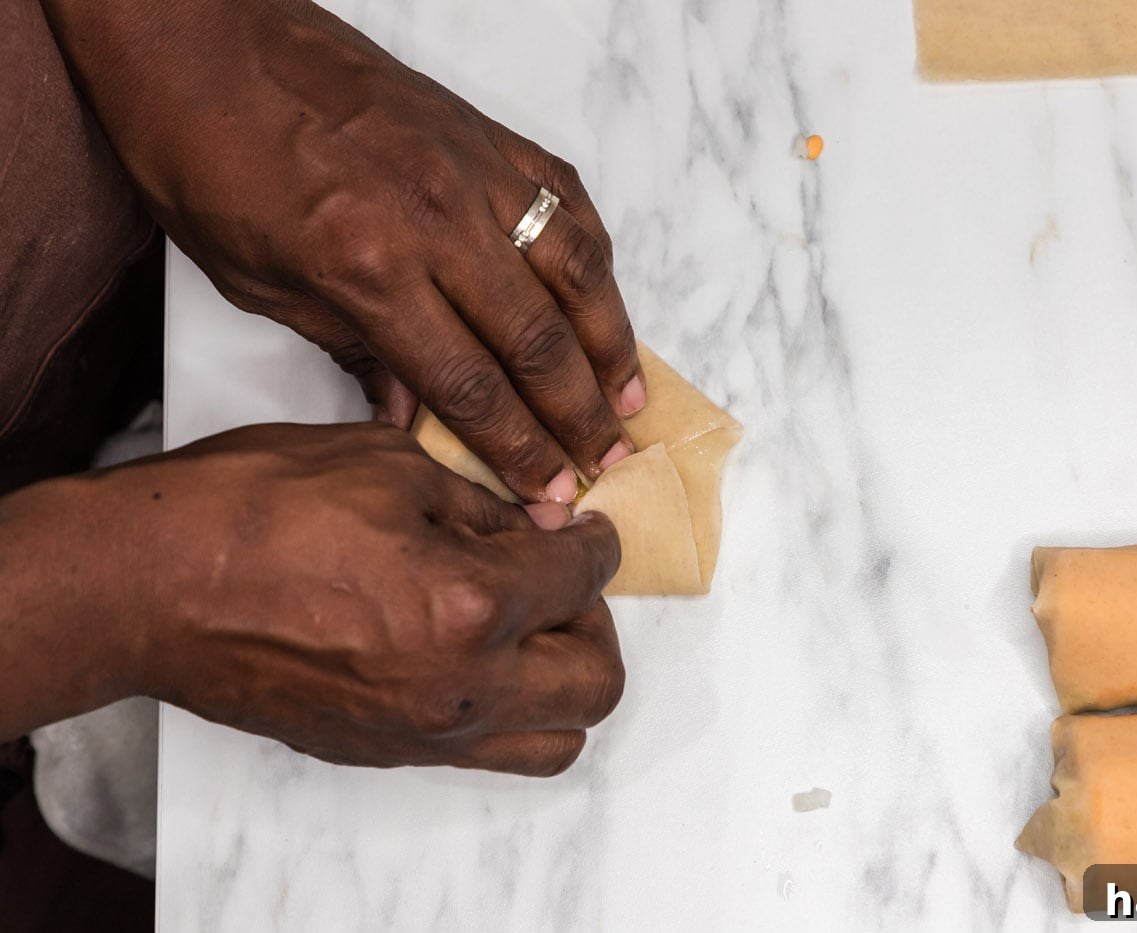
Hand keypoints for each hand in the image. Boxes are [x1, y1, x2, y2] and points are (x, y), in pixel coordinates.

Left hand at [42, 0, 645, 502]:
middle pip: (536, 341)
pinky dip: (597, 260)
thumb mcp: (258, 284)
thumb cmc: (210, 159)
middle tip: (608, 464)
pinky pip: (566, 202)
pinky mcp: (487, 134)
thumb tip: (414, 420)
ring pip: (574, 271)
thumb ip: (351, 353)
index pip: (468, 384)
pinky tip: (605, 305)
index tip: (549, 493)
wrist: (208, 40)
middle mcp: (437, 221)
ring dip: (611, 344)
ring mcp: (472, 170)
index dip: (519, 450)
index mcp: (368, 268)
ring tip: (632, 399)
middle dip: (580, 416)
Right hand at [61, 422, 624, 772]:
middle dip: (596, 620)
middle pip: (597, 682)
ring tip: (527, 626)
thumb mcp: (389, 465)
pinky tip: (470, 651)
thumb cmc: (252, 511)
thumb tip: (538, 523)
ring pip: (554, 741)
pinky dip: (505, 707)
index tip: (588, 529)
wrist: (147, 586)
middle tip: (563, 578)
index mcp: (475, 604)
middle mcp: (463, 687)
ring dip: (563, 681)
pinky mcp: (383, 753)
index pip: (586, 578)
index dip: (598, 542)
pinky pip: (484, 750)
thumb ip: (485, 504)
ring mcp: (423, 734)